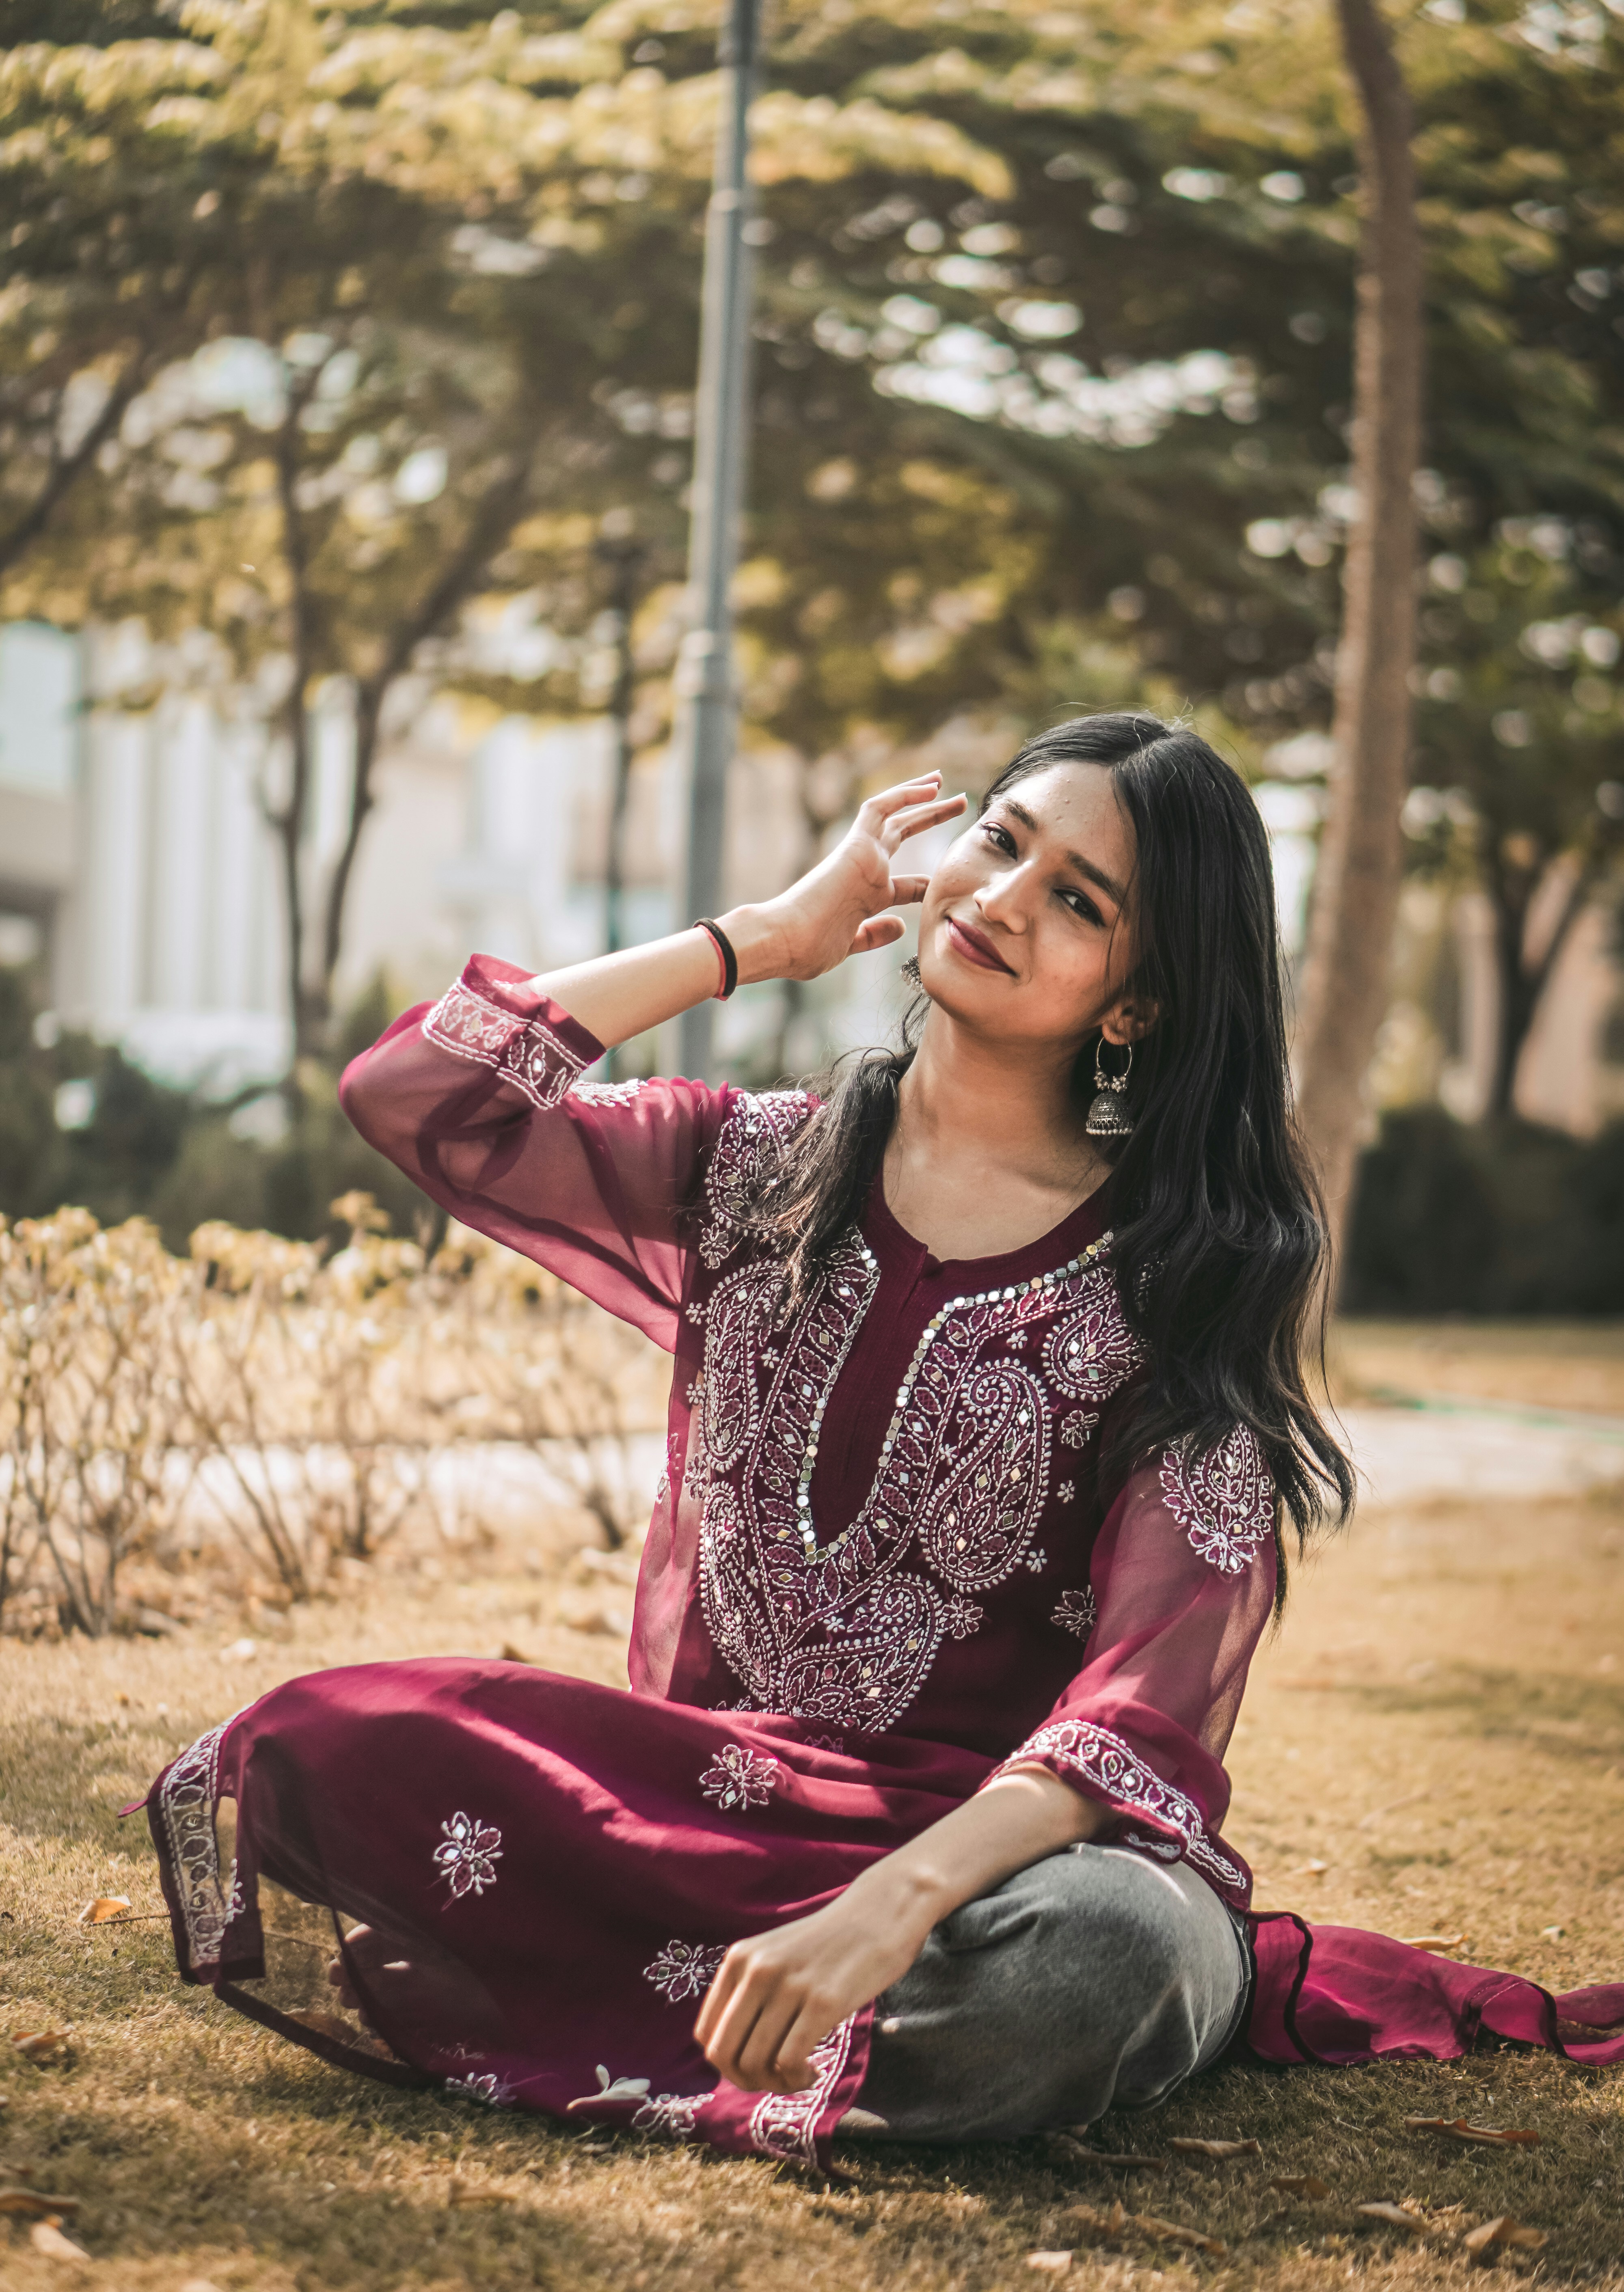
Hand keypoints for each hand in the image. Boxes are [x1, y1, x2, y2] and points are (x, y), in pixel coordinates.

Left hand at [694, 1883, 931, 2094]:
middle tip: (774, 2079)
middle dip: (745, 2080)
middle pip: (723, 2055)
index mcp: (739, 1959)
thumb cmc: (829, 1942)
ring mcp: (789, 1986)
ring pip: (755, 2063)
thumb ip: (750, 1991)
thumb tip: (731, 2053)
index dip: (726, 2062)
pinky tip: (812, 2071)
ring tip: (798, 2074)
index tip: (754, 2065)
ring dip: (775, 2083)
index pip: (705, 2033)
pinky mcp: (824, 2002)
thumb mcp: (775, 1954)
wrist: (881, 1911)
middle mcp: (757, 1970)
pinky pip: (789, 2061)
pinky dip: (796, 2079)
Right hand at [727, 773, 965, 985]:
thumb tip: (901, 926)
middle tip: (956, 805)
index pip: (902, 885)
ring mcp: (861, 857)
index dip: (925, 882)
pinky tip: (931, 787)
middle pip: (901, 837)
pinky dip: (906, 793)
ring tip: (949, 787)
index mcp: (864, 897)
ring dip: (924, 800)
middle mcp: (865, 872)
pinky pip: (882, 808)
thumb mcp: (850, 943)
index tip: (942, 879)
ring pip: (896, 817)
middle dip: (929, 820)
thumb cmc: (807, 949)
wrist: (782, 940)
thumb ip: (874, 934)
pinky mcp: (855, 845)